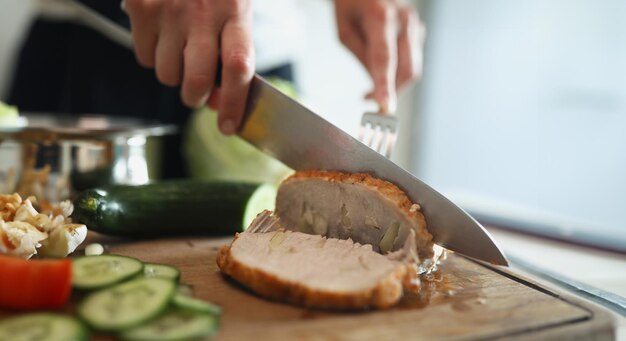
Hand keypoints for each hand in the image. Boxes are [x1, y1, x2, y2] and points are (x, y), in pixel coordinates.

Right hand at [124, 0, 253, 134]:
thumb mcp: (234, 9)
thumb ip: (232, 53)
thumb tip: (219, 101)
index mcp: (234, 11)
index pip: (238, 67)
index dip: (235, 103)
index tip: (229, 127)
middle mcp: (202, 13)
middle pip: (197, 81)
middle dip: (196, 98)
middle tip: (197, 92)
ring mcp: (168, 11)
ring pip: (167, 75)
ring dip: (174, 74)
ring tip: (180, 49)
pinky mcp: (141, 8)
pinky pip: (145, 58)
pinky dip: (153, 56)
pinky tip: (163, 34)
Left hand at [334, 0, 424, 112]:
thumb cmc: (351, 5)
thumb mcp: (345, 32)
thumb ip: (362, 57)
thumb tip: (377, 84)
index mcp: (381, 16)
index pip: (385, 59)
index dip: (385, 85)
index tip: (385, 105)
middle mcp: (404, 20)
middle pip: (406, 68)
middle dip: (392, 91)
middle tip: (373, 104)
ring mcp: (415, 25)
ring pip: (411, 68)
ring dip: (394, 84)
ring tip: (372, 90)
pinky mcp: (418, 32)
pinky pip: (411, 61)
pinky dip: (397, 73)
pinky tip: (383, 71)